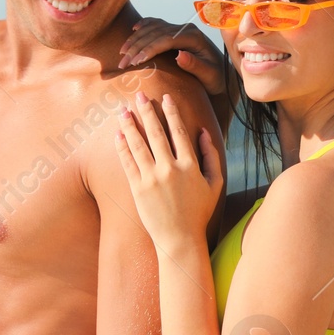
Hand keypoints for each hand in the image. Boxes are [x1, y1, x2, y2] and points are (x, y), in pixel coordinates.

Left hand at [116, 91, 222, 252]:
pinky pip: (128, 162)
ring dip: (130, 125)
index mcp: (190, 165)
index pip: (179, 131)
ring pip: (138, 144)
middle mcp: (170, 168)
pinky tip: (118, 134)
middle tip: (138, 95)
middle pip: (156, 133)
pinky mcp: (137, 189)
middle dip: (146, 111)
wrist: (180, 239)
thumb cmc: (199, 212)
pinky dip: (122, 147)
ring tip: (123, 110)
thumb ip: (211, 156)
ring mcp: (152, 178)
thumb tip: (203, 132)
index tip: (165, 97)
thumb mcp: (215, 183)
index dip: (171, 112)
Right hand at [119, 17, 235, 133]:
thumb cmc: (217, 78)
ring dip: (135, 39)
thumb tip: (179, 55)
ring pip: (152, 28)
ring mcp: (180, 28)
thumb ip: (196, 66)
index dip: (148, 49)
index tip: (135, 61)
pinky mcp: (175, 32)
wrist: (222, 73)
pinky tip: (133, 31)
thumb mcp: (210, 76)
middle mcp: (186, 29)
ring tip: (122, 53)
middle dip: (136, 47)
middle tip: (122, 62)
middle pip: (155, 33)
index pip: (165, 40)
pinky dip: (143, 26)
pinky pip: (156, 25)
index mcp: (193, 37)